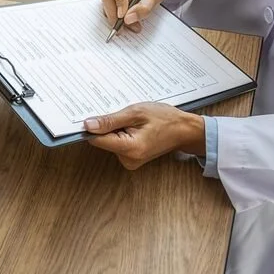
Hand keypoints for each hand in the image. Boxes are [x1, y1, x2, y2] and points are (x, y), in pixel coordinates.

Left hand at [84, 103, 204, 169]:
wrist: (185, 130)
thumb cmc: (165, 119)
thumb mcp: (136, 113)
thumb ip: (110, 121)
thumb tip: (88, 125)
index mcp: (129, 148)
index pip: (97, 140)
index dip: (93, 127)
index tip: (94, 116)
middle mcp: (128, 159)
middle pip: (103, 141)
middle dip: (108, 126)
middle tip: (125, 116)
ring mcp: (129, 161)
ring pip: (109, 142)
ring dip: (116, 130)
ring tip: (133, 122)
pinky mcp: (130, 159)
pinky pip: (117, 144)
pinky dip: (121, 135)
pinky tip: (134, 128)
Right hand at [101, 0, 176, 32]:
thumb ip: (145, 6)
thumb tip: (128, 19)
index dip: (118, 0)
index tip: (123, 16)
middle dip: (113, 13)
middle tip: (123, 27)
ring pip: (105, 0)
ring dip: (114, 16)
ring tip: (128, 26)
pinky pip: (107, 4)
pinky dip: (114, 15)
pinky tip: (125, 21)